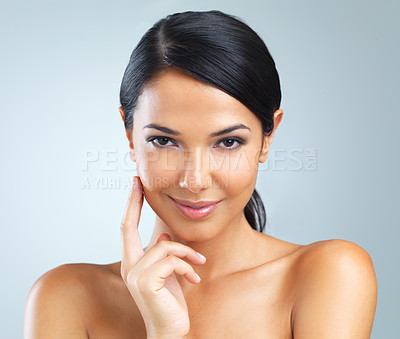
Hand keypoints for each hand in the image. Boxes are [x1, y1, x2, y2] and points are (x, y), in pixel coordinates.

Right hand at [120, 176, 206, 338]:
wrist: (170, 330)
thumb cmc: (169, 302)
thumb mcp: (168, 274)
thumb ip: (163, 255)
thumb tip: (163, 236)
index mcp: (132, 262)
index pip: (127, 229)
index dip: (130, 206)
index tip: (134, 185)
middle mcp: (128, 266)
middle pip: (127, 227)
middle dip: (132, 201)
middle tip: (137, 181)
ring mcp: (135, 274)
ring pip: (164, 245)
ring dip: (186, 254)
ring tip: (198, 265)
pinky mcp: (146, 282)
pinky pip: (171, 260)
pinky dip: (187, 266)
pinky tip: (194, 278)